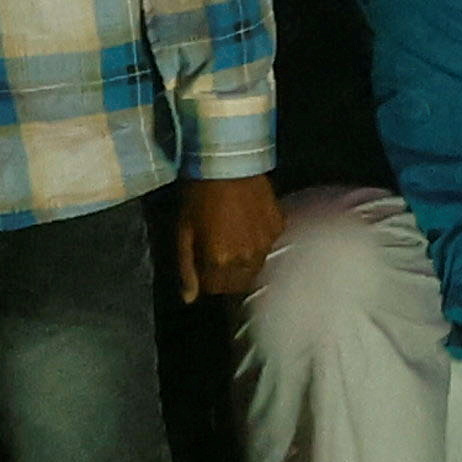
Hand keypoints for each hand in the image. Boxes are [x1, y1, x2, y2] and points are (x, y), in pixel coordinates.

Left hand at [166, 173, 280, 301]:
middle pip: (238, 282)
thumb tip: (188, 299)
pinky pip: (268, 244)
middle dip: (226, 274)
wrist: (225, 162)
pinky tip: (248, 224)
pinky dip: (258, 241)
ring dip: (244, 260)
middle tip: (217, 253)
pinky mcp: (278, 226)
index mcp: (220, 262)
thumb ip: (186, 268)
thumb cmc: (197, 196)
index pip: (215, 288)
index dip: (205, 278)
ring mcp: (266, 242)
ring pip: (255, 265)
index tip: (201, 263)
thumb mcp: (183, 232)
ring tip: (233, 239)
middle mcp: (247, 258)